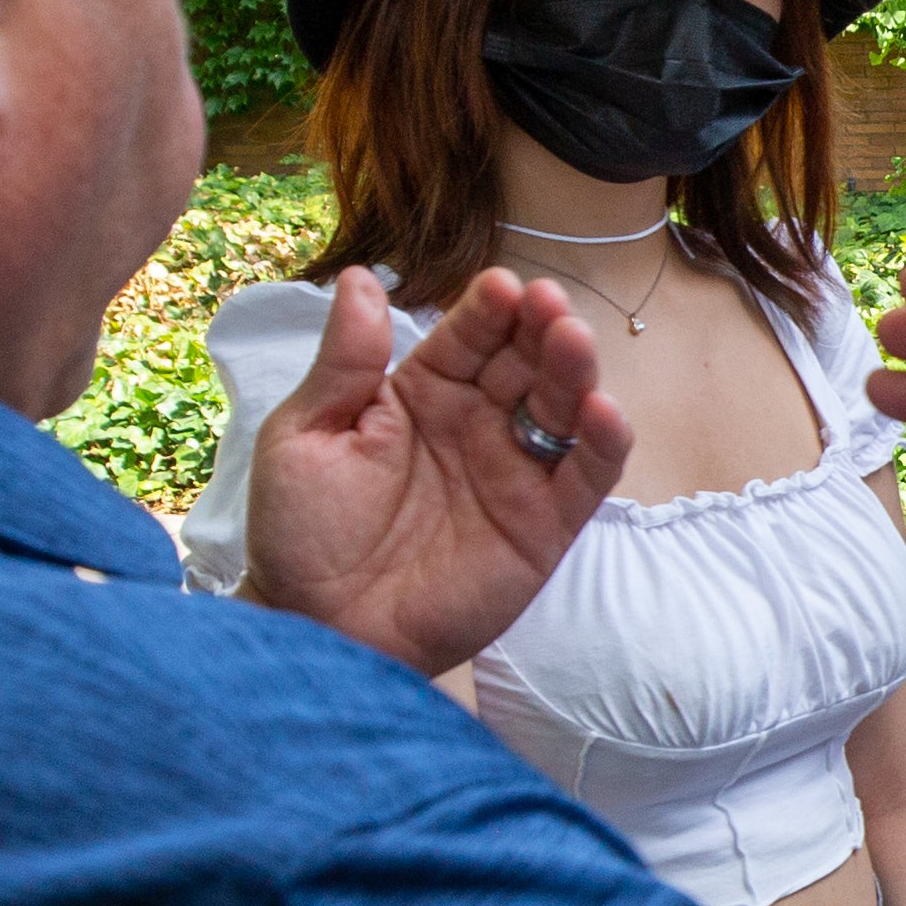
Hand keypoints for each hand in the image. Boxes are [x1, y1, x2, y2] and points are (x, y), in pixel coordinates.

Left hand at [239, 267, 623, 673]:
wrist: (317, 626)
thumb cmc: (302, 532)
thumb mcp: (304, 436)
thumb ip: (343, 363)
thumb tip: (360, 279)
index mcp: (422, 394)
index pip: (468, 338)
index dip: (488, 311)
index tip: (501, 286)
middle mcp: (477, 426)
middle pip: (525, 364)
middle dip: (541, 329)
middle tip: (549, 305)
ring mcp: (515, 476)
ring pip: (562, 411)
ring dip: (575, 373)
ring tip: (573, 341)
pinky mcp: (543, 529)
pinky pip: (585, 481)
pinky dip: (604, 446)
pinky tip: (603, 413)